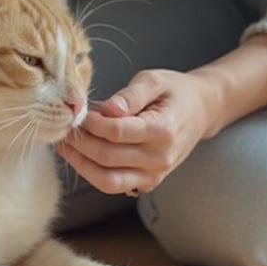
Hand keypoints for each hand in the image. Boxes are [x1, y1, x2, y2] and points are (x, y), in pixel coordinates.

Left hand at [57, 69, 222, 194]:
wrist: (201, 111)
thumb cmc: (174, 92)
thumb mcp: (153, 81)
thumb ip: (129, 96)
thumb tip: (106, 110)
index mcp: (163, 130)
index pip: (117, 132)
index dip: (92, 124)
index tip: (80, 113)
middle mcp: (160, 158)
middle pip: (107, 157)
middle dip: (80, 143)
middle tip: (65, 129)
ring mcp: (155, 174)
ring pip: (107, 180)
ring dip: (81, 164)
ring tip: (66, 146)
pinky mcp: (149, 183)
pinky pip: (113, 185)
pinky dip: (92, 173)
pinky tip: (81, 156)